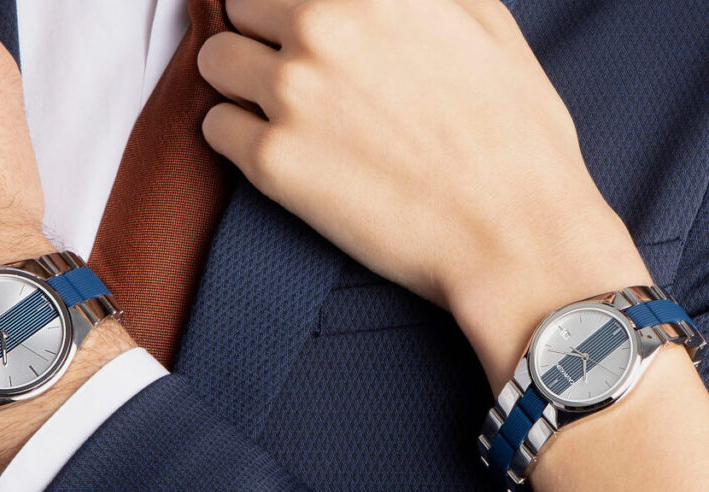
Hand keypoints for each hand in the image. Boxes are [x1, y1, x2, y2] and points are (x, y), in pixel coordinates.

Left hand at [198, 0, 650, 388]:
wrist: (512, 233)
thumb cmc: (512, 134)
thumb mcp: (484, 20)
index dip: (286, 6)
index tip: (292, 28)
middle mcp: (321, 23)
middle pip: (239, 7)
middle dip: (261, 37)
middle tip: (299, 77)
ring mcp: (291, 92)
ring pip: (214, 63)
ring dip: (241, 84)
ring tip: (287, 116)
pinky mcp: (272, 161)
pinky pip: (215, 129)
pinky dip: (238, 139)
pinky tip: (283, 155)